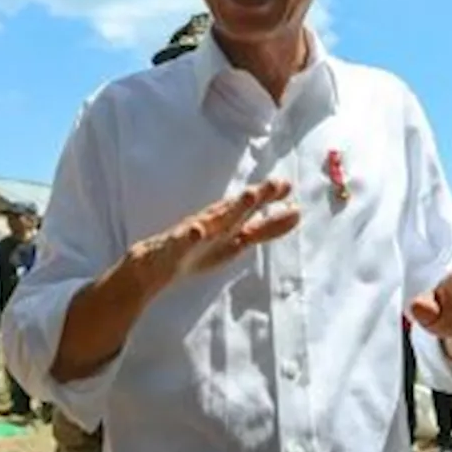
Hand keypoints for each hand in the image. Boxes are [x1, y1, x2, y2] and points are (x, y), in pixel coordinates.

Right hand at [126, 179, 299, 287]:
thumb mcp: (238, 241)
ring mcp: (192, 234)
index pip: (252, 210)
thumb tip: (297, 213)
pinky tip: (197, 232)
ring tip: (248, 197)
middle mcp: (212, 225)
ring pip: (212, 221)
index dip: (269, 199)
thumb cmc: (199, 251)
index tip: (289, 187)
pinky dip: (190, 237)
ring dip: (230, 209)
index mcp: (228, 225)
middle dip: (256, 197)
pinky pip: (181, 243)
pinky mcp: (173, 248)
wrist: (154, 267)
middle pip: (236, 210)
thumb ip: (266, 228)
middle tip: (276, 184)